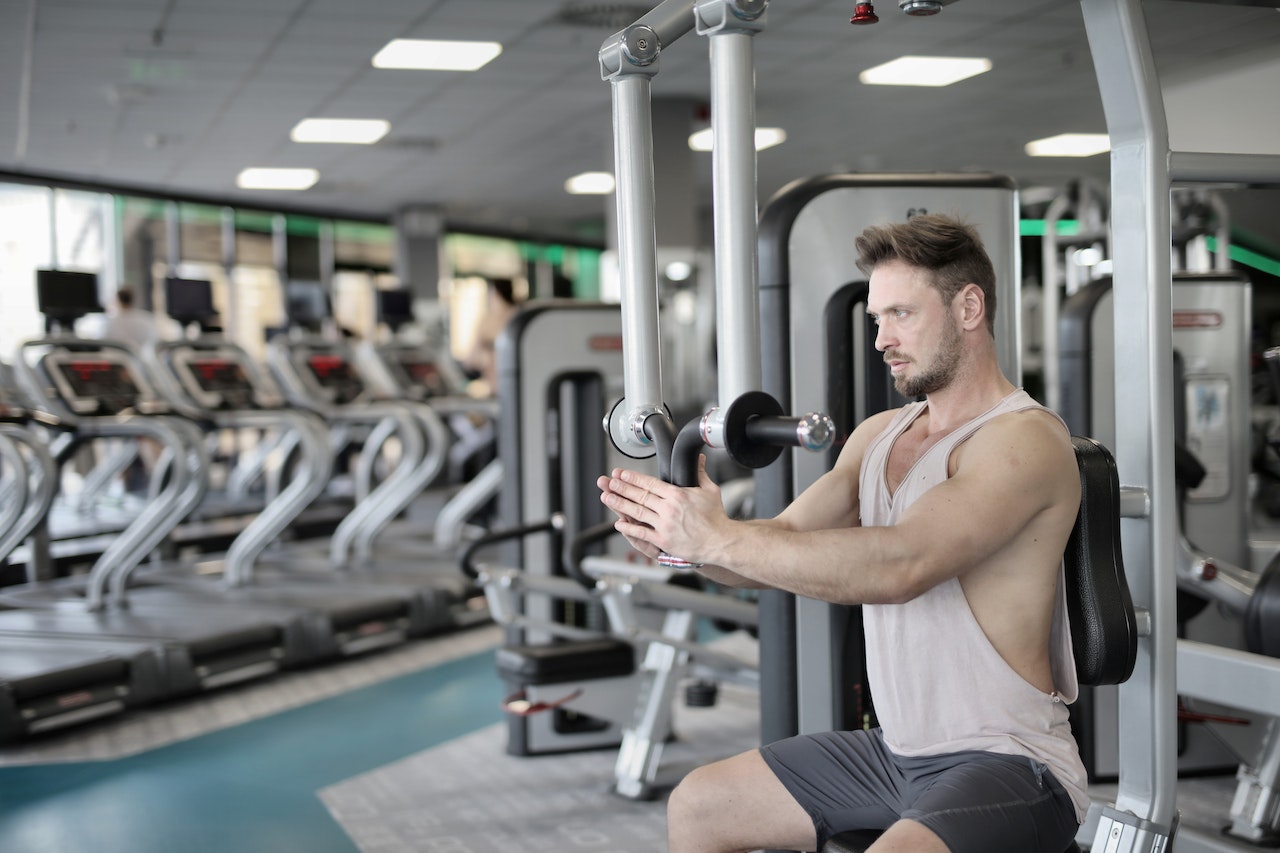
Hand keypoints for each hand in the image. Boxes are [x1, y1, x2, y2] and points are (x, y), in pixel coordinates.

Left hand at [596, 455, 726, 564]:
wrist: (721, 541)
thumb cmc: (716, 518)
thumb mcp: (710, 490)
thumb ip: (700, 473)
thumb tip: (698, 458)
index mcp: (678, 495)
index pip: (650, 483)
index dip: (633, 478)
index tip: (622, 473)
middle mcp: (668, 509)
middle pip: (640, 496)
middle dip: (622, 488)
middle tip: (609, 482)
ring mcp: (664, 525)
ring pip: (637, 512)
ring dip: (620, 505)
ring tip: (607, 498)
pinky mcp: (664, 541)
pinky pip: (642, 533)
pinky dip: (629, 528)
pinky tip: (619, 524)